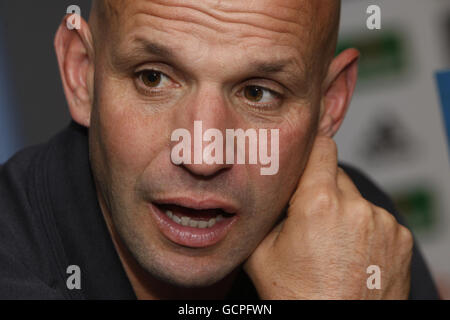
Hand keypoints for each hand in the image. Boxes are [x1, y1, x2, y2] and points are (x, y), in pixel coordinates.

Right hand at [244, 136, 412, 299]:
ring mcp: (384, 223)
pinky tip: (352, 254)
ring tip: (332, 245)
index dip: (311, 152)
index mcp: (318, 202)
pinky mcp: (402, 239)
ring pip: (356, 199)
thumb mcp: (261, 251)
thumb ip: (268, 212)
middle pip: (337, 175)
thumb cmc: (298, 296)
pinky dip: (365, 229)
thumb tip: (274, 192)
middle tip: (310, 218)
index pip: (322, 148)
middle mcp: (356, 207)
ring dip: (344, 211)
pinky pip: (377, 220)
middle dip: (322, 189)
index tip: (306, 159)